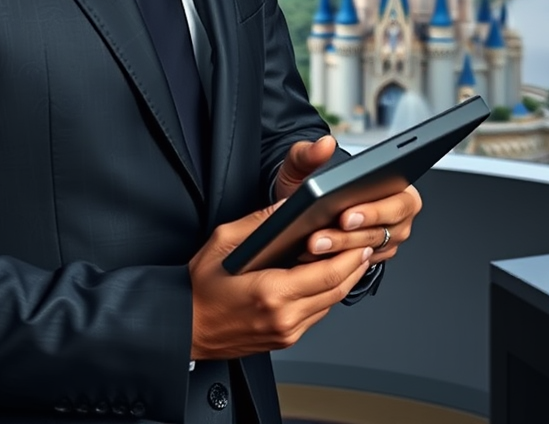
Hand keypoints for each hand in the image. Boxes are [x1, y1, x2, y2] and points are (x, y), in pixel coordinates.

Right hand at [189, 203, 373, 360]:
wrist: (184, 326)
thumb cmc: (198, 288)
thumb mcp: (225, 241)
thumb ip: (260, 222)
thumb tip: (288, 207)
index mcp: (271, 293)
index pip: (328, 275)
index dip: (350, 256)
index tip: (360, 239)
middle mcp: (283, 318)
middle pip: (336, 291)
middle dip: (354, 265)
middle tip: (364, 244)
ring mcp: (285, 333)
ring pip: (330, 305)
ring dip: (343, 281)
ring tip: (351, 257)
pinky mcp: (284, 340)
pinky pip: (316, 315)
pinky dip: (326, 295)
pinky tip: (326, 277)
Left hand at [273, 134, 422, 266]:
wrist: (303, 204)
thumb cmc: (310, 181)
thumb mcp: (303, 163)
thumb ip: (310, 152)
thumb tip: (324, 144)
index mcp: (396, 185)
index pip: (398, 200)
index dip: (374, 210)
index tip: (346, 215)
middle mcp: (397, 214)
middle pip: (383, 231)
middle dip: (350, 235)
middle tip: (322, 237)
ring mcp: (387, 238)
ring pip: (368, 250)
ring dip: (340, 249)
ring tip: (313, 245)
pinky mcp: (372, 257)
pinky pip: (359, 264)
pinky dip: (337, 261)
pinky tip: (316, 258)